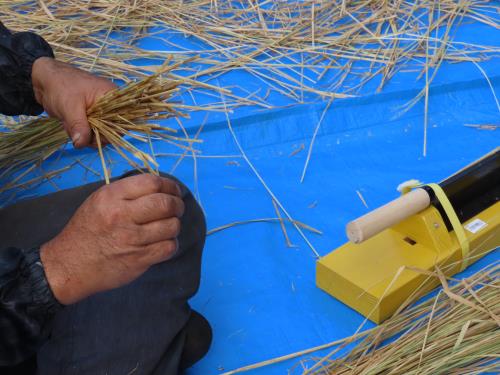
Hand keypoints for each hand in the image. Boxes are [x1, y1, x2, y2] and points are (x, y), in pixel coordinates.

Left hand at [31, 57, 116, 147]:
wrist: (43, 80)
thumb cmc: (60, 85)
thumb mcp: (70, 106)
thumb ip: (78, 125)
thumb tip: (81, 143)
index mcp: (112, 97)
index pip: (122, 121)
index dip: (111, 131)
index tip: (95, 135)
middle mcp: (109, 106)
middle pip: (111, 131)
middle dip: (93, 135)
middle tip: (77, 132)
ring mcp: (99, 113)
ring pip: (99, 134)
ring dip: (83, 135)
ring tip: (69, 124)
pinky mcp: (90, 118)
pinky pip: (89, 132)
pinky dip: (78, 132)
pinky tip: (68, 124)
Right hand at [40, 174, 184, 304]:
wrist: (69, 265)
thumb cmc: (87, 230)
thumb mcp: (99, 200)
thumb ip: (128, 192)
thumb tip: (160, 187)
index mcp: (112, 196)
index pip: (152, 183)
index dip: (170, 185)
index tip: (174, 191)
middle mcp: (122, 215)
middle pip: (166, 203)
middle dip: (178, 204)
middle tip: (177, 208)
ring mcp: (131, 239)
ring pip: (171, 226)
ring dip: (175, 225)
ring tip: (168, 226)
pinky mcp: (138, 259)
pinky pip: (169, 247)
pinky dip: (171, 244)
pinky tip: (163, 243)